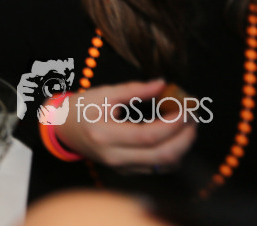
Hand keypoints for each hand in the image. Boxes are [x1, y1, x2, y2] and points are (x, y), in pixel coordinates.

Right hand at [56, 80, 197, 173]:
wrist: (63, 128)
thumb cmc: (81, 108)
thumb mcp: (103, 93)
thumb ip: (134, 90)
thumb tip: (163, 84)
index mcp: (104, 135)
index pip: (148, 136)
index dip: (172, 124)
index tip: (186, 108)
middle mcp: (114, 157)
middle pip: (162, 156)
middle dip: (185, 137)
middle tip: (193, 117)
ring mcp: (122, 168)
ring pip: (164, 165)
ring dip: (183, 146)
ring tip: (187, 125)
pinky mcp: (127, 171)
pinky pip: (158, 167)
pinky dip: (173, 153)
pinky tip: (175, 137)